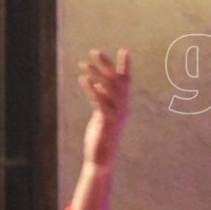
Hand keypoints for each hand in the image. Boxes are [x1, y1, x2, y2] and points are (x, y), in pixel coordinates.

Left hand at [79, 48, 131, 169]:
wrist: (102, 159)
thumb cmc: (101, 139)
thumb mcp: (102, 116)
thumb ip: (102, 102)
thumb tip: (99, 87)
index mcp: (123, 106)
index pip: (126, 81)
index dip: (125, 66)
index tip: (124, 50)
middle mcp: (123, 108)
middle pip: (116, 80)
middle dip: (106, 64)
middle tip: (94, 51)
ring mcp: (116, 114)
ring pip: (107, 89)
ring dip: (95, 74)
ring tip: (83, 64)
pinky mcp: (106, 121)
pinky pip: (100, 101)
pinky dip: (92, 89)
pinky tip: (84, 79)